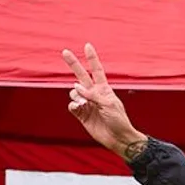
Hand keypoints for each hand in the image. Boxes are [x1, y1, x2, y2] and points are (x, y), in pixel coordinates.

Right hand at [61, 44, 145, 159]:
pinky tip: (79, 107)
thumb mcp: (109, 104)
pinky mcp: (81, 114)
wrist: (118, 139)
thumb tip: (76, 86)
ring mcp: (87, 104)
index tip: (87, 45)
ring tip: (84, 103)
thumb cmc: (119, 121)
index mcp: (104, 89)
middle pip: (81, 76)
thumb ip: (92, 94)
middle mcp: (94, 94)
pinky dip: (74, 104)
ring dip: (76, 95)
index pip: (96, 70)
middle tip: (65, 51)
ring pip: (73, 92)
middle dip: (73, 64)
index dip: (92, 58)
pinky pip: (72, 105)